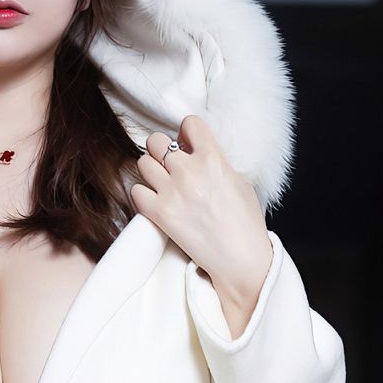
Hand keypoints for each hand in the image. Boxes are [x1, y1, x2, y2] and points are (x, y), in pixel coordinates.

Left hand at [127, 113, 272, 313]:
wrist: (240, 259)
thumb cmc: (246, 222)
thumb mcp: (239, 181)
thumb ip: (216, 161)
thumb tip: (198, 153)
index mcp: (213, 158)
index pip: (188, 123)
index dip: (186, 134)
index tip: (188, 147)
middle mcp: (189, 171)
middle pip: (156, 141)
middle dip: (162, 152)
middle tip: (170, 166)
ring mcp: (172, 192)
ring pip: (143, 163)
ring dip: (151, 171)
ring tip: (162, 184)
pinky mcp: (160, 214)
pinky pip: (136, 191)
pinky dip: (142, 195)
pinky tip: (155, 202)